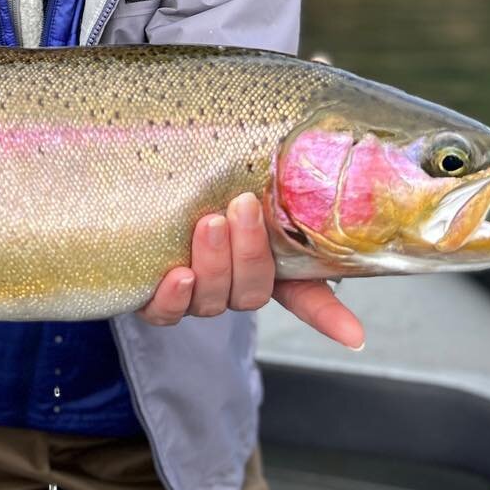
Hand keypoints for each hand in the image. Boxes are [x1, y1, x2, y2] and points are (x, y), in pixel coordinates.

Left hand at [136, 192, 364, 349]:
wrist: (133, 201)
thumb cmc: (193, 187)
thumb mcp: (233, 182)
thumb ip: (266, 179)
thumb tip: (306, 153)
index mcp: (264, 265)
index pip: (306, 297)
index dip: (331, 317)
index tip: (356, 335)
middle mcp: (233, 286)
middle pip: (253, 290)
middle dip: (250, 250)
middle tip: (242, 206)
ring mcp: (196, 297)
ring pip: (215, 299)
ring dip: (215, 263)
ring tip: (208, 224)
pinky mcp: (156, 301)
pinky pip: (168, 314)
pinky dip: (173, 298)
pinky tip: (177, 275)